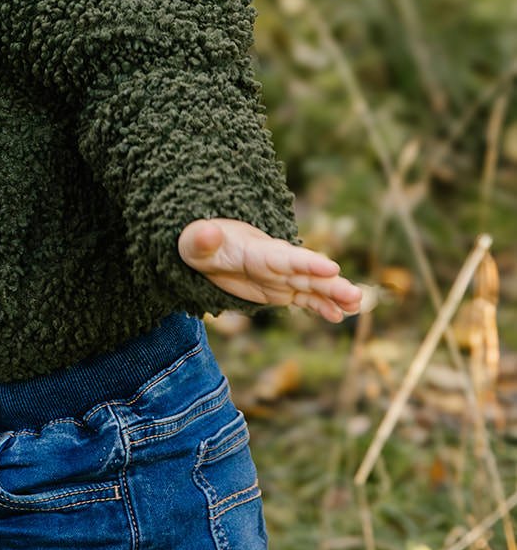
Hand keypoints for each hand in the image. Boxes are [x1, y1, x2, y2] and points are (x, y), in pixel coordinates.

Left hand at [177, 218, 361, 323]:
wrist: (205, 250)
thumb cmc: (197, 244)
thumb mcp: (192, 243)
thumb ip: (201, 240)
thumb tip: (207, 232)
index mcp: (257, 251)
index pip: (285, 257)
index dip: (308, 263)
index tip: (331, 268)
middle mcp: (276, 262)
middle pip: (307, 273)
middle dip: (331, 284)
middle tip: (355, 296)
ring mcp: (281, 277)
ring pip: (312, 287)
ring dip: (334, 296)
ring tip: (357, 307)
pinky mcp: (280, 290)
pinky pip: (305, 299)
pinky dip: (322, 307)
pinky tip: (339, 317)